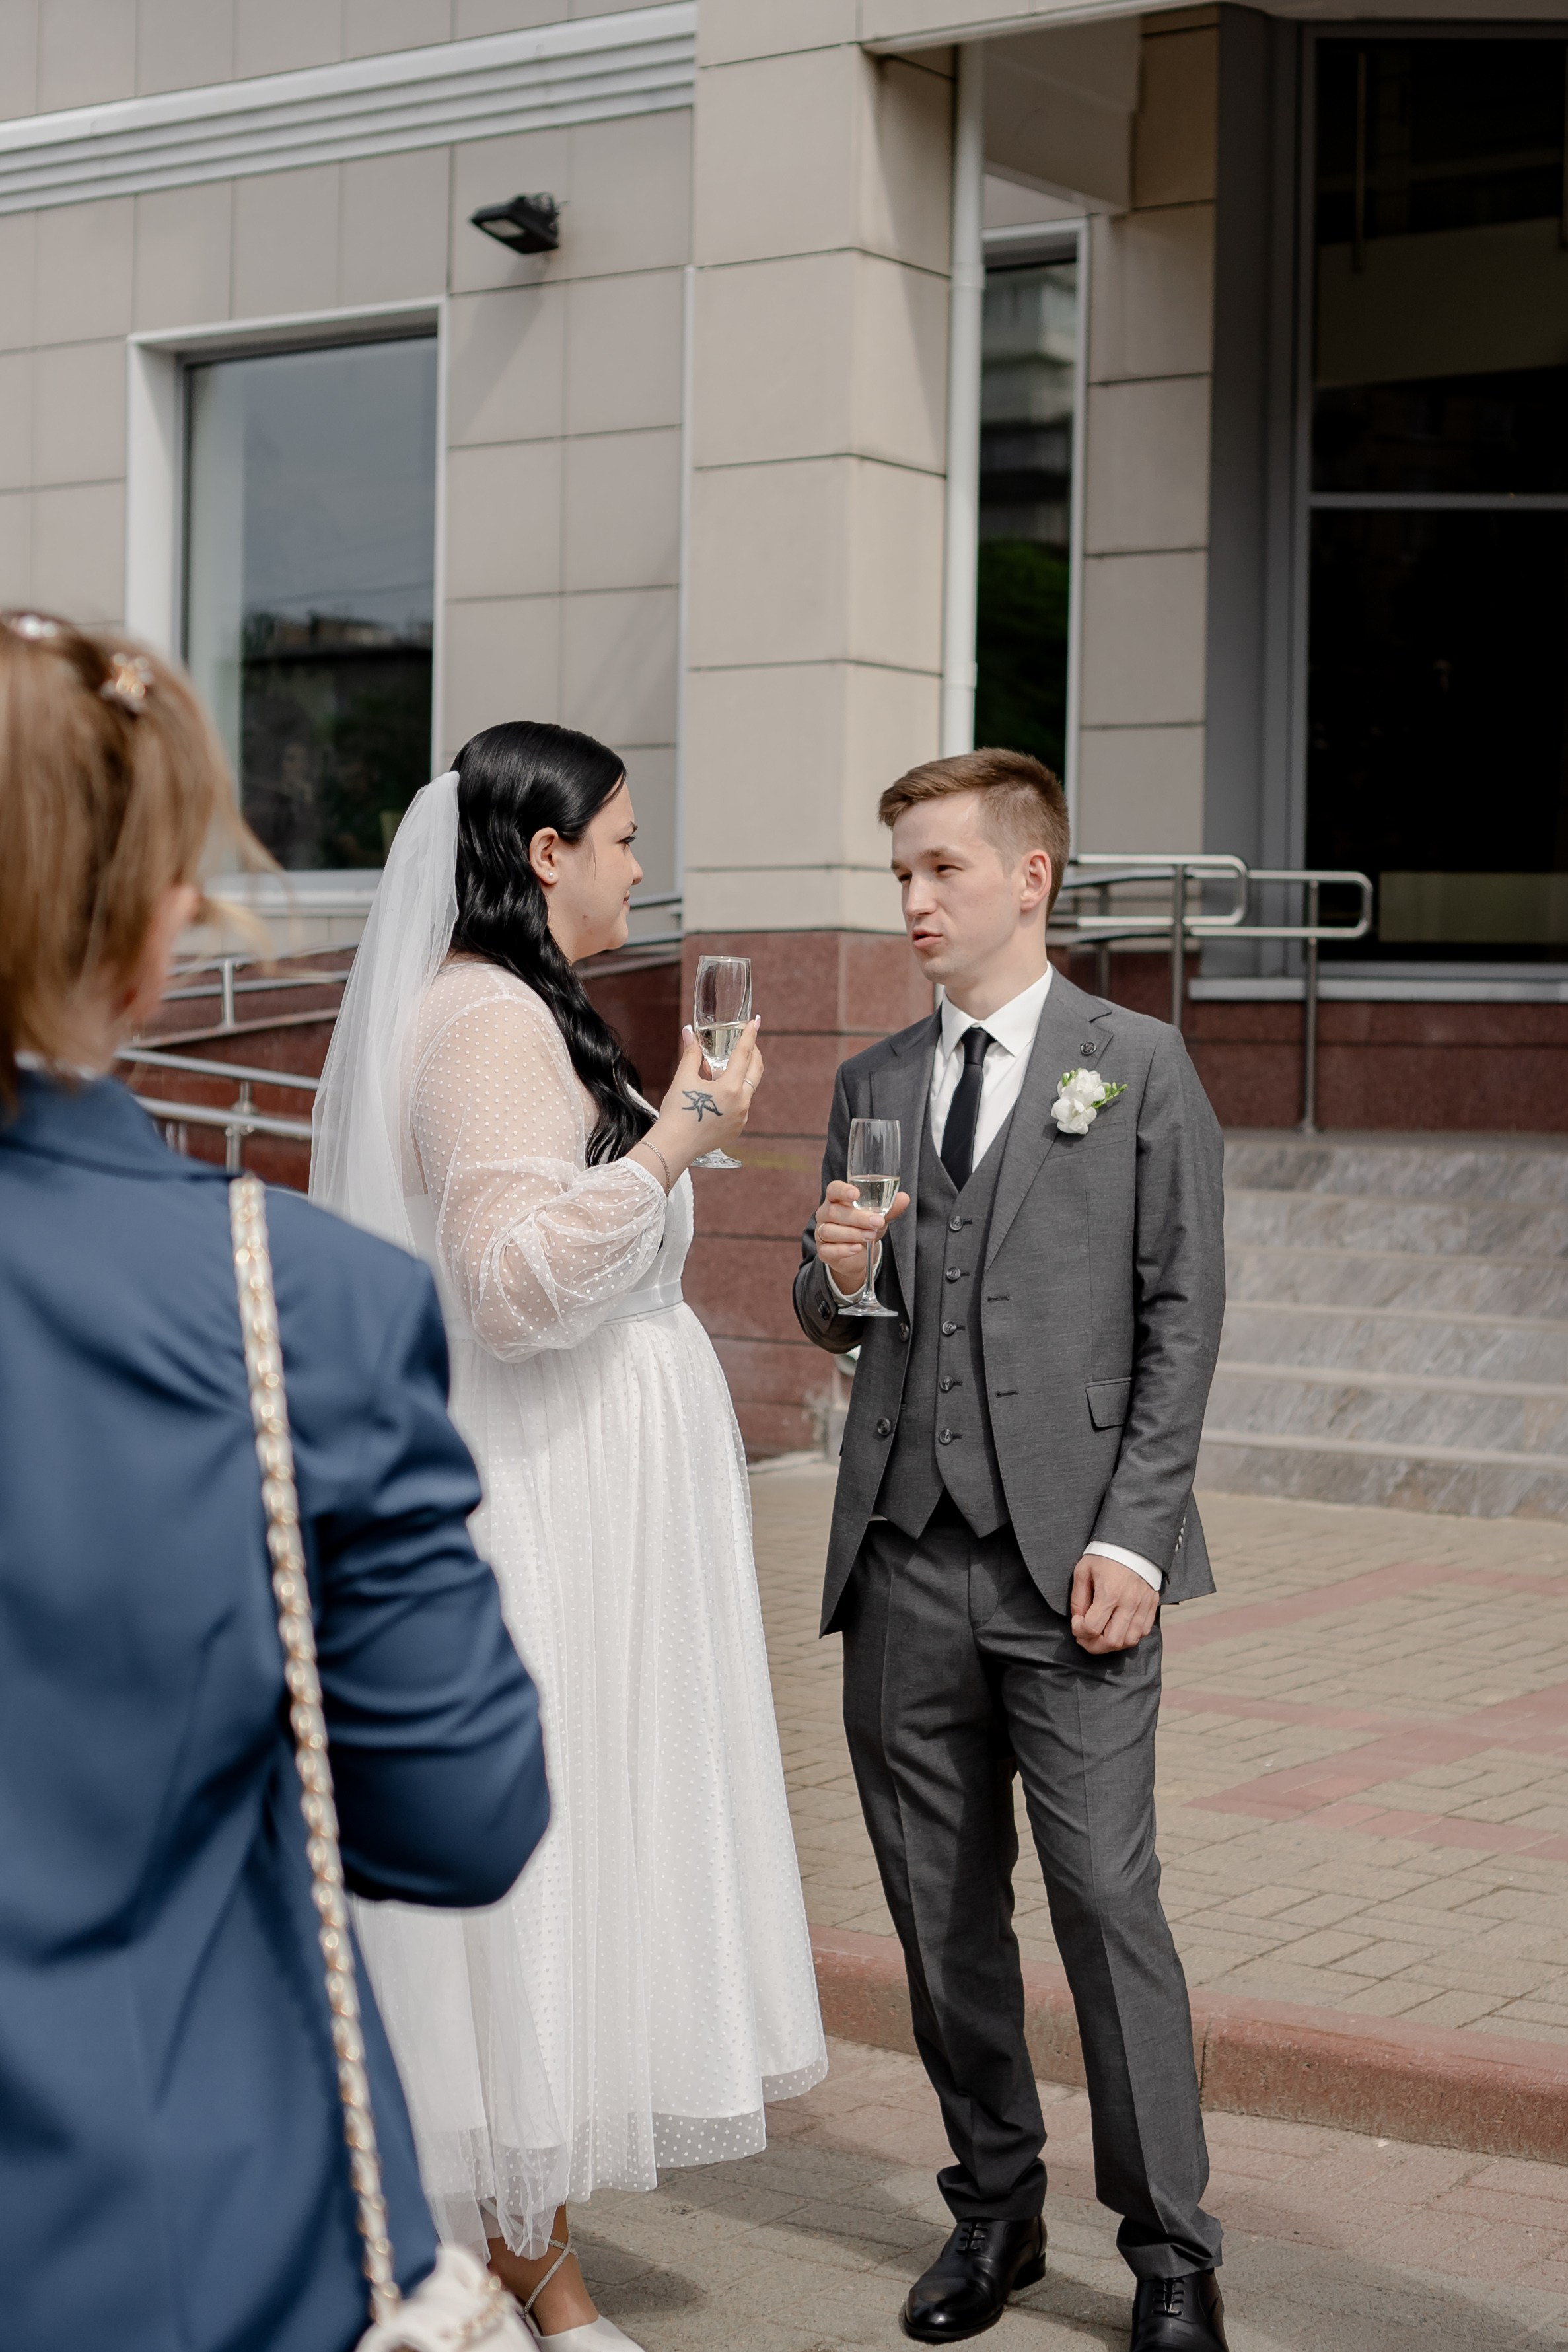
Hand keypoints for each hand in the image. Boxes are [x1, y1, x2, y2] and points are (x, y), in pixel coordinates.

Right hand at [636, 1019, 763, 1181]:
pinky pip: (742, 1104)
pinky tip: (720, 1090)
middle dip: (753, 1053)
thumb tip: (689, 1032)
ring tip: (724, 1066)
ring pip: (748, 1088)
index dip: (749, 1035)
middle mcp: (741, 1103)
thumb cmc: (677, 1112)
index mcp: (730, 1088)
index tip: (754, 1022)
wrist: (673, 1146)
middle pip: (755, 1070)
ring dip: (741, 1074)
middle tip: (748, 1040)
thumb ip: (692, 1054)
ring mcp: (742, 1118)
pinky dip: (735, 1092)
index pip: (744, 1054)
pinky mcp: (737, 1128)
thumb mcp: (684, 1079)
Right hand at [812, 1177, 910, 1294]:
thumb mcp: (879, 1217)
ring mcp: (822, 1233)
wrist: (859, 1255)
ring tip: (871, 1236)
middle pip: (834, 1212)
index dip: (842, 1190)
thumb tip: (904, 1198)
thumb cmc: (865, 1227)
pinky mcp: (824, 1251)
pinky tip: (856, 1248)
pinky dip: (843, 1249)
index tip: (855, 1194)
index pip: (833, 1190)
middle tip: (877, 1221)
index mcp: (837, 1199)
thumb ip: (889, 1208)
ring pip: (829, 1230)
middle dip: (857, 1217)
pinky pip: (828, 1250)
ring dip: (852, 1233)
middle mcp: (825, 1214)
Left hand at [1070, 1554, 1157, 1653]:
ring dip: (1111, 1644)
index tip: (1076, 1622)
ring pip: (1129, 1641)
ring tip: (1100, 1635)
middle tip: (1085, 1637)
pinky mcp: (1152, 1605)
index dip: (1079, 1630)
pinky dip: (1128, 1637)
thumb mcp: (1083, 1571)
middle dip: (1093, 1645)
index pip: (1092, 1628)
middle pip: (1112, 1641)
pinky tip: (1117, 1628)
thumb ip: (1078, 1599)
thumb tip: (1078, 1621)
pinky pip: (1142, 1633)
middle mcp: (1129, 1602)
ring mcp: (1143, 1605)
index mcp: (1109, 1592)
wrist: (1133, 1543)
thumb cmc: (1104, 1556)